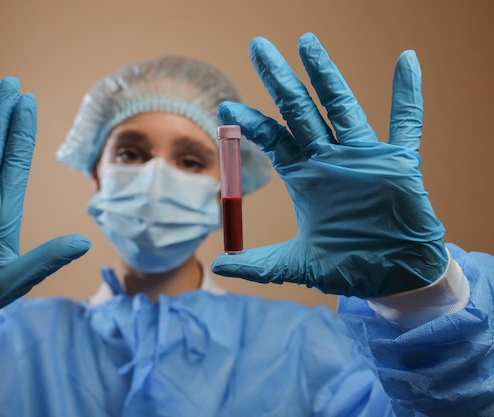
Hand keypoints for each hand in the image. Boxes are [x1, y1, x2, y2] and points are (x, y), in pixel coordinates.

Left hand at [211, 33, 446, 297]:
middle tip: (258, 47)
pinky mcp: (397, 164)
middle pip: (300, 111)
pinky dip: (407, 94)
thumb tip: (217, 266)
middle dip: (279, 80)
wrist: (394, 278)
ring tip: (307, 42)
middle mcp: (330, 160)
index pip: (274, 139)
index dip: (252, 122)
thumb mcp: (296, 265)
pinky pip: (406, 124)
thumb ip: (258, 264)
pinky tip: (405, 61)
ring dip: (325, 75)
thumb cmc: (348, 266)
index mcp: (305, 177)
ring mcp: (363, 158)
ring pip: (342, 107)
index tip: (227, 106)